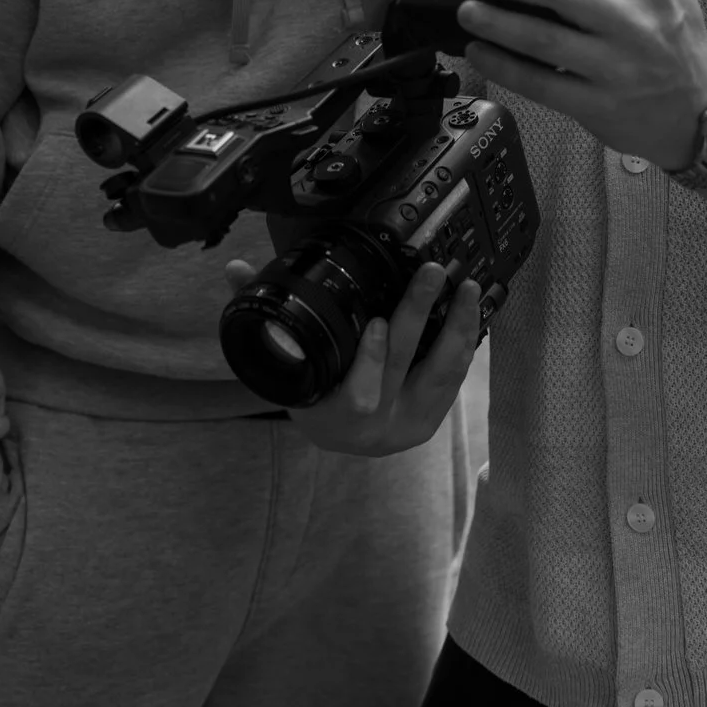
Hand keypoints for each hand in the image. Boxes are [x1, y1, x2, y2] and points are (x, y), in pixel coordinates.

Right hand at [219, 255, 482, 456]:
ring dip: (458, 328)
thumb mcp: (283, 365)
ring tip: (467, 287)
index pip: (359, 395)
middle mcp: (378, 428)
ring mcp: (410, 425)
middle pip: (406, 369)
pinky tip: (472, 311)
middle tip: (430, 274)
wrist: (337, 436)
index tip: (378, 325)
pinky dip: (464, 343)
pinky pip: (454, 378)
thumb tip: (234, 270)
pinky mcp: (433, 418)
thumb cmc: (310, 391)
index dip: (371, 363)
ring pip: (441, 374)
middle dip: (420, 318)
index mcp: (336, 417)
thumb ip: (261, 319)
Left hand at [458, 0, 706, 170]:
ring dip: (497, 22)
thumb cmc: (683, 38)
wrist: (703, 115)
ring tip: (467, 11)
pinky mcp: (600, 106)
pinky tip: (480, 52)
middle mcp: (635, 23)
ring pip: (544, 38)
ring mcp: (616, 68)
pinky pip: (542, 84)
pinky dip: (504, 67)